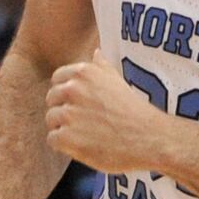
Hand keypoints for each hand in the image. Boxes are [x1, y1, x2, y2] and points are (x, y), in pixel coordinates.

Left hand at [46, 57, 175, 173]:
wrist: (147, 138)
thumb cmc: (134, 111)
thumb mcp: (118, 80)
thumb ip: (102, 66)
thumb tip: (96, 52)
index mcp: (83, 73)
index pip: (57, 79)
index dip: (66, 93)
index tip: (78, 103)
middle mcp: (72, 90)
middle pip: (51, 100)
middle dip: (63, 110)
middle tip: (83, 121)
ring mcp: (68, 114)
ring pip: (51, 120)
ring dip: (64, 128)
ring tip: (85, 134)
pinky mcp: (66, 137)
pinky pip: (53, 139)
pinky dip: (65, 145)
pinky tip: (82, 145)